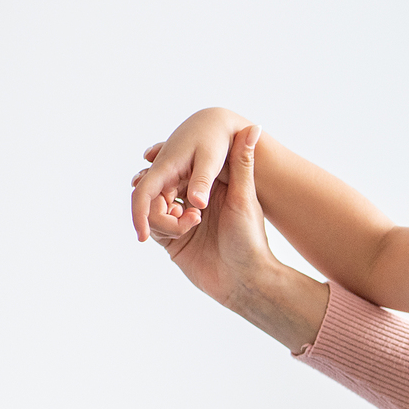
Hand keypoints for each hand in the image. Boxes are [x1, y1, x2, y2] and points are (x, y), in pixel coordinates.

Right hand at [132, 124, 273, 310]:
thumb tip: (253, 126)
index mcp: (210, 189)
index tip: (158, 156)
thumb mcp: (245, 198)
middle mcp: (195, 203)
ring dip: (162, 210)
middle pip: (161, 186)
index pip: (181, 170)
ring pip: (154, 206)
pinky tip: (184, 230)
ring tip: (192, 220)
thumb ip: (243, 162)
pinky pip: (155, 227)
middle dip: (157, 188)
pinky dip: (160, 226)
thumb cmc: (252, 240)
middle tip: (170, 194)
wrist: (247, 282)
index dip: (166, 162)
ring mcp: (183, 223)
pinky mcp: (174, 242)